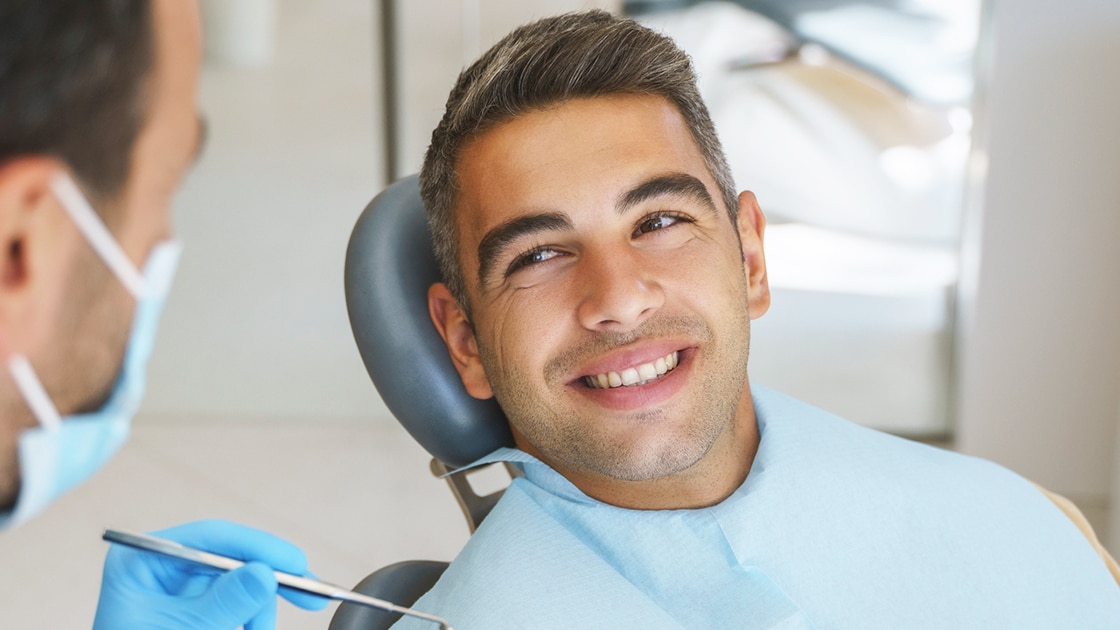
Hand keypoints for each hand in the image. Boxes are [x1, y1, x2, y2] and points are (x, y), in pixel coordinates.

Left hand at [93, 519, 327, 628]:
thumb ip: (223, 603)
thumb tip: (266, 572)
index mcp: (141, 560)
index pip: (210, 537)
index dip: (258, 547)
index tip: (296, 565)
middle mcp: (160, 566)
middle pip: (230, 558)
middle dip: (268, 581)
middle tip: (310, 596)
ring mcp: (176, 588)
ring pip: (238, 585)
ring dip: (258, 611)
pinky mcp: (191, 608)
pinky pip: (232, 605)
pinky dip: (248, 620)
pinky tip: (253, 629)